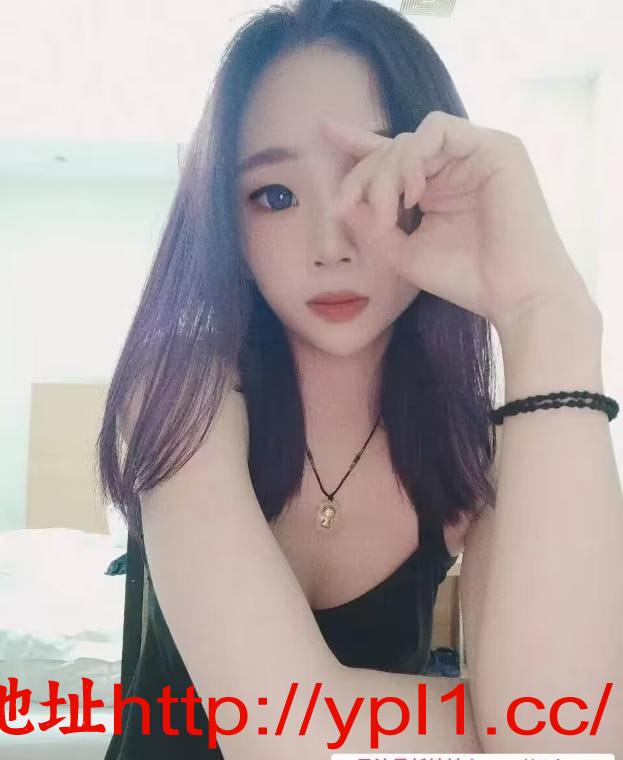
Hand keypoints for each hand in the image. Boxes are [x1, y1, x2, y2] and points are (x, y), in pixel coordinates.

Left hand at [322, 111, 593, 336]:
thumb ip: (373, 228)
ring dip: (387, 173)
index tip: (324, 131)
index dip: (359, 142)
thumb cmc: (466, 279)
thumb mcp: (404, 254)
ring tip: (390, 212)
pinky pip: (438, 129)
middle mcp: (455, 166)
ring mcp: (476, 153)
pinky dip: (414, 158)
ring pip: (409, 139)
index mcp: (436, 187)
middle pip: (392, 149)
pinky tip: (413, 193)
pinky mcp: (496, 148)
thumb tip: (342, 204)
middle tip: (351, 211)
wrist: (514, 295)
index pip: (393, 156)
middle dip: (363, 178)